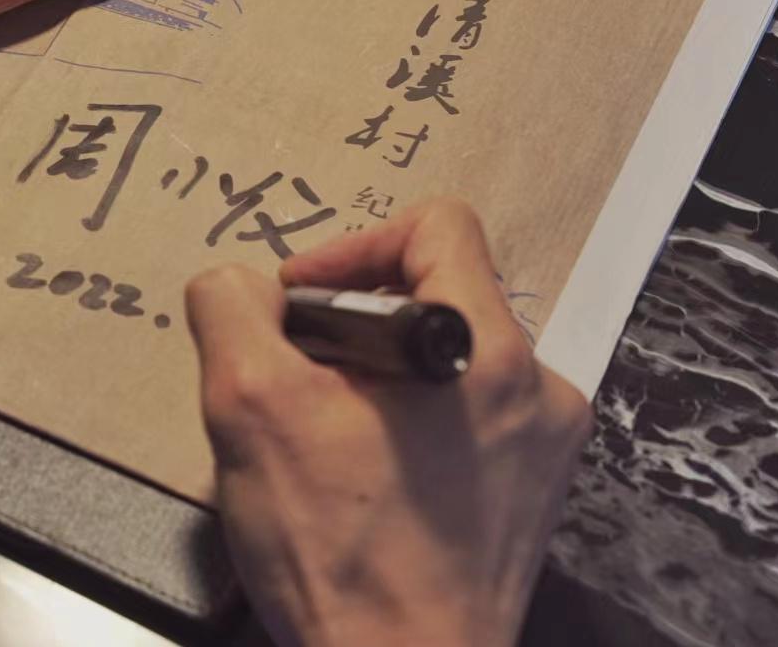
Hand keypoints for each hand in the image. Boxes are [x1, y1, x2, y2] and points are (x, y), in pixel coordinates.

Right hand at [185, 198, 591, 646]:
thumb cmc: (337, 551)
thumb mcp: (250, 406)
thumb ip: (233, 308)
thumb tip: (245, 288)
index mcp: (484, 350)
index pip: (436, 226)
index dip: (352, 247)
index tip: (298, 305)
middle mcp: (536, 389)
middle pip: (439, 294)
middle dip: (352, 322)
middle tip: (296, 374)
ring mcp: (544, 449)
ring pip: (448, 361)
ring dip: (377, 376)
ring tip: (322, 434)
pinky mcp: (533, 499)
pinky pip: (466, 420)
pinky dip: (409, 425)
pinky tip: (362, 479)